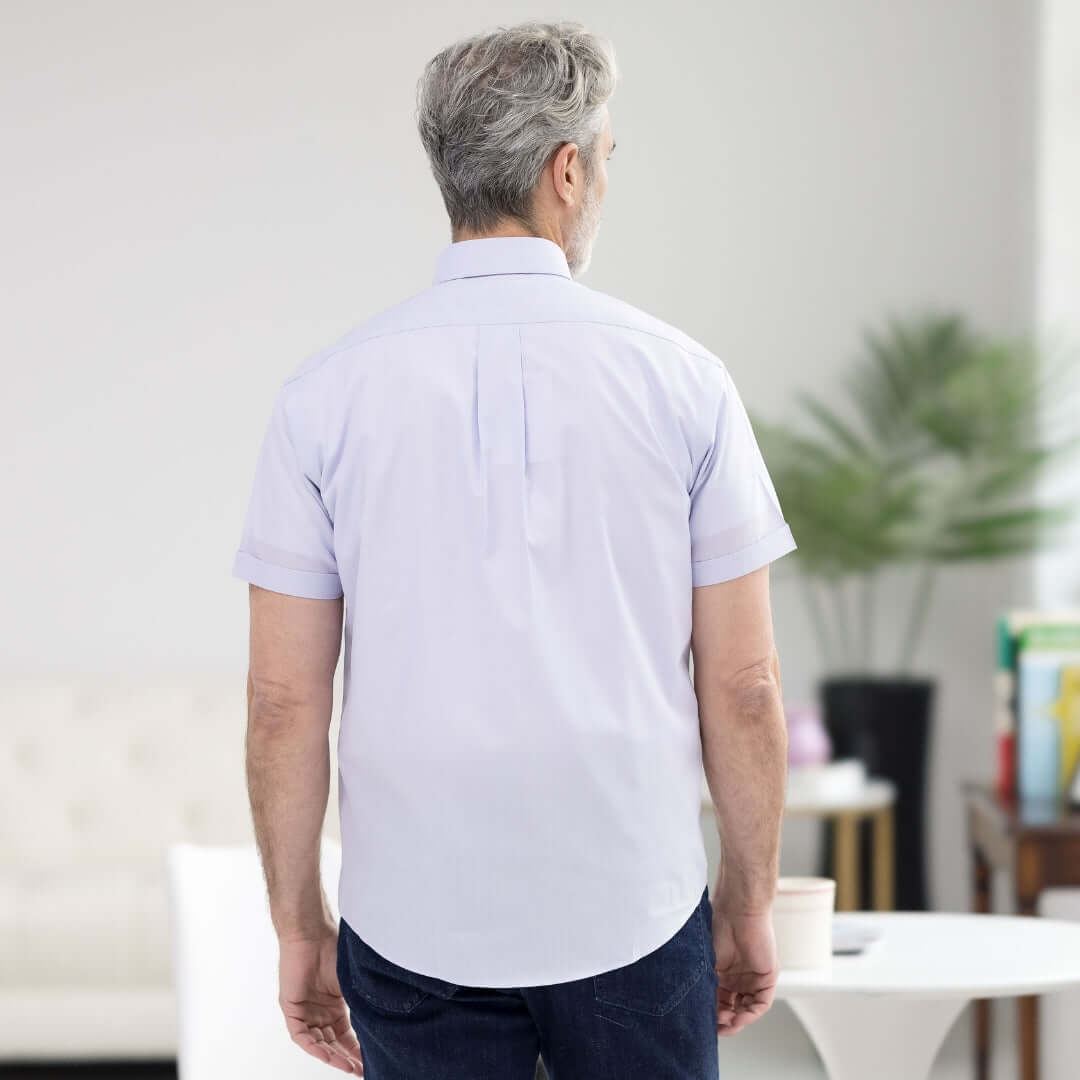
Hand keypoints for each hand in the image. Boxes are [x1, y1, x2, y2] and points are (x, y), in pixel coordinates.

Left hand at [279, 924, 365, 1073]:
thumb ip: (361, 1002)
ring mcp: (305, 1011)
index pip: (346, 1034)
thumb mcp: (351, 982)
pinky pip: (301, 1036)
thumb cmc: (333, 949)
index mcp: (334, 1004)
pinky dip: (314, 1047)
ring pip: (318, 1043)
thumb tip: (381, 1022)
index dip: (357, 1049)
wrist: (312, 934)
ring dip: (333, 1056)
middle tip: (362, 1070)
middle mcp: (319, 1011)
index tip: (370, 1061)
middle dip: (347, 1058)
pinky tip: (327, 1056)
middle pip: (333, 1043)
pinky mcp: (291, 1009)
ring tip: (349, 1067)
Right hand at [710, 903, 778, 1036]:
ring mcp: (753, 979)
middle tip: (715, 1026)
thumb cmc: (717, 928)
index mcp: (722, 973)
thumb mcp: (706, 962)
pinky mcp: (767, 978)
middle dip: (724, 1021)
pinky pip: (761, 1003)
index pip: (718, 1001)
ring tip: (726, 1024)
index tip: (703, 1023)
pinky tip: (739, 1018)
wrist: (737, 912)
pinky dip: (750, 1014)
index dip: (711, 1015)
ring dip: (737, 1020)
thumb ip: (705, 984)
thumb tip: (695, 1008)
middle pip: (732, 1008)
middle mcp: (738, 978)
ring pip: (746, 1009)